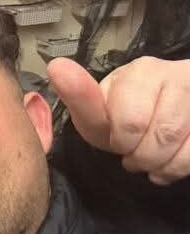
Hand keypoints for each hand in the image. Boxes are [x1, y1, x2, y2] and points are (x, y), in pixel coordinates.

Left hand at [47, 56, 189, 183]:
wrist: (168, 117)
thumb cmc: (126, 117)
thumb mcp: (99, 114)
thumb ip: (81, 99)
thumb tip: (56, 65)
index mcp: (140, 73)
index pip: (130, 117)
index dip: (120, 138)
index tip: (119, 142)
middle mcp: (175, 75)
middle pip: (155, 134)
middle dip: (136, 154)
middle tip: (132, 151)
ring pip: (174, 142)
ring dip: (157, 163)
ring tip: (148, 157)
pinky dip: (176, 168)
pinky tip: (168, 162)